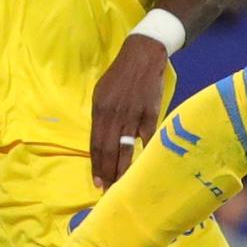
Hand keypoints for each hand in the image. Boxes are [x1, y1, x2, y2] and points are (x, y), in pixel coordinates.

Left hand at [89, 34, 169, 189]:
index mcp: (99, 109)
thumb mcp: (101, 93)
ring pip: (126, 148)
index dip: (96, 165)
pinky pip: (147, 139)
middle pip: (109, 150)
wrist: (142, 55)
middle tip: (109, 191)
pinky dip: (144, 154)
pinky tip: (144, 169)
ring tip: (122, 185)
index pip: (95, 144)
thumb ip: (101, 117)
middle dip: (108, 173)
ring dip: (123, 169)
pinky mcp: (150, 113)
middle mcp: (113, 114)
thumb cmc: (119, 75)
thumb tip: (101, 141)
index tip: (97, 182)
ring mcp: (132, 115)